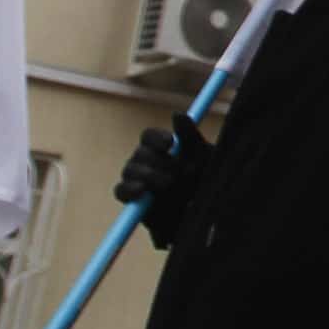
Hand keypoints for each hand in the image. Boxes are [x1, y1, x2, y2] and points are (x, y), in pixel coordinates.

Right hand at [116, 116, 210, 245]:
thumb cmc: (206, 182)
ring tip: (169, 183)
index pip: (148, 136)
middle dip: (159, 162)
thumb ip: (190, 136)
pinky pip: (121, 191)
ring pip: (130, 170)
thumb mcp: (205, 158)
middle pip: (140, 153)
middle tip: (178, 173)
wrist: (206, 214)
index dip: (156, 138)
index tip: (169, 143)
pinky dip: (129, 189)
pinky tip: (141, 190)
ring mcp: (138, 180)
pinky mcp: (133, 201)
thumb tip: (177, 115)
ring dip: (148, 174)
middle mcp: (147, 162)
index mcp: (161, 149)